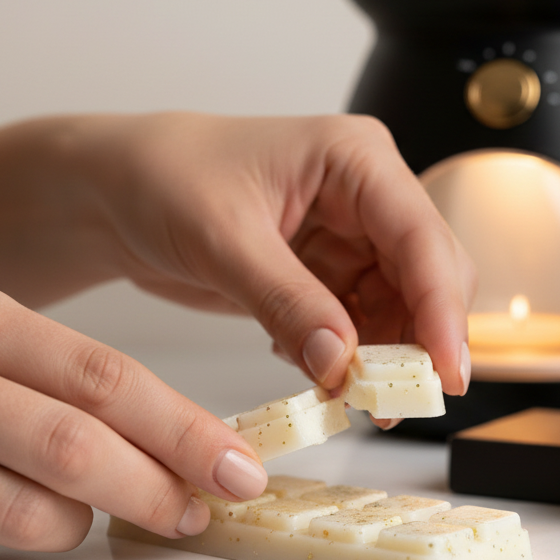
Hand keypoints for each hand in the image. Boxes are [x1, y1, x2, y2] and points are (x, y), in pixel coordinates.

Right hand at [0, 270, 267, 559]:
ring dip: (71, 525)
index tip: (235, 463)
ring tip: (61, 507)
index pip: (100, 374)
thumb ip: (41, 367)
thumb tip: (155, 439)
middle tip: (197, 512)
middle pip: (74, 449)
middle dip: (157, 489)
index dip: (182, 427)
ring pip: (27, 517)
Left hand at [69, 112, 475, 394]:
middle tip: (397, 402)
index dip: (442, 308)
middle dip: (419, 340)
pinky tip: (309, 365)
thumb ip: (287, 301)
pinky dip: (345, 357)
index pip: (421, 236)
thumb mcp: (222, 239)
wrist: (115, 195)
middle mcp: (365, 195)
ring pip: (400, 310)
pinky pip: (360, 327)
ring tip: (348, 398)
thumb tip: (343, 361)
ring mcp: (349, 238)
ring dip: (383, 358)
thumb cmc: (162, 179)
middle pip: (428, 275)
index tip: (444, 372)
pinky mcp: (326, 275)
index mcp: (355, 157)